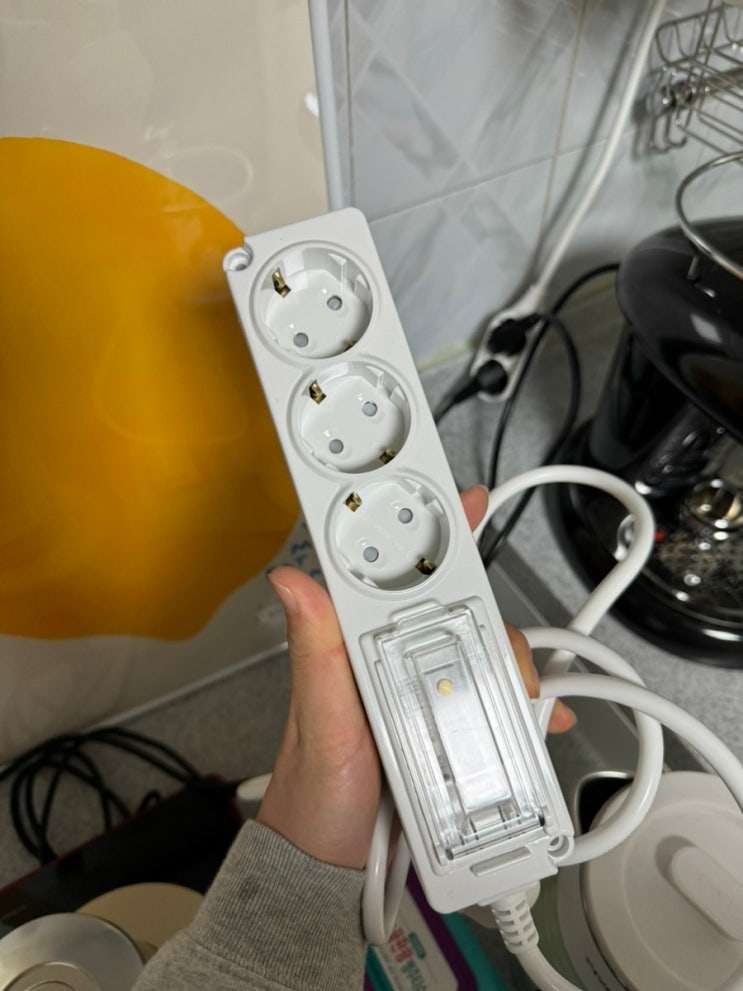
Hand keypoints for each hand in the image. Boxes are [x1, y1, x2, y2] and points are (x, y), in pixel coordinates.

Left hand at [258, 485, 574, 869]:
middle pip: (455, 612)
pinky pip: (490, 699)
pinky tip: (532, 716)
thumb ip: (314, 654)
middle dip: (494, 623)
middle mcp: (389, 659)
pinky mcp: (443, 724)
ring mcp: (419, 692)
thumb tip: (294, 582)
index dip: (431, 529)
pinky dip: (518, 705)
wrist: (332, 863)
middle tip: (512, 659)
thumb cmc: (315, 794)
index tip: (468, 500)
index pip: (392, 574)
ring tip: (524, 701)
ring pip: (481, 654)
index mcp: (354, 644)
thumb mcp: (318, 723)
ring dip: (513, 669)